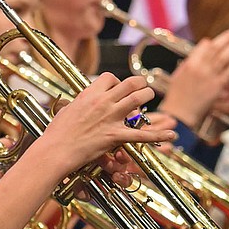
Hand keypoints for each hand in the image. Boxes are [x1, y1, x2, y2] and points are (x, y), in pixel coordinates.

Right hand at [40, 74, 175, 176]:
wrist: (56, 150)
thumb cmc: (57, 133)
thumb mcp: (67, 111)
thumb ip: (78, 104)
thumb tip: (79, 102)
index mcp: (90, 94)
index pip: (110, 78)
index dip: (117, 81)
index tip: (117, 88)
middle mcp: (103, 102)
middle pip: (130, 83)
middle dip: (139, 84)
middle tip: (142, 88)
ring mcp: (111, 118)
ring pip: (138, 100)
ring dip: (148, 97)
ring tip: (150, 98)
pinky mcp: (115, 136)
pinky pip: (141, 134)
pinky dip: (159, 135)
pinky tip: (171, 134)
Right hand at [161, 29, 228, 126]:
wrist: (180, 112)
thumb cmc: (177, 96)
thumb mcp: (178, 74)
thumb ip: (190, 60)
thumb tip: (201, 48)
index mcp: (190, 64)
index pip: (203, 47)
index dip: (211, 42)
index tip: (217, 38)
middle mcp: (200, 68)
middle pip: (216, 49)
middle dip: (226, 38)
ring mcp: (209, 77)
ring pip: (224, 57)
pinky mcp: (217, 86)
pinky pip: (228, 72)